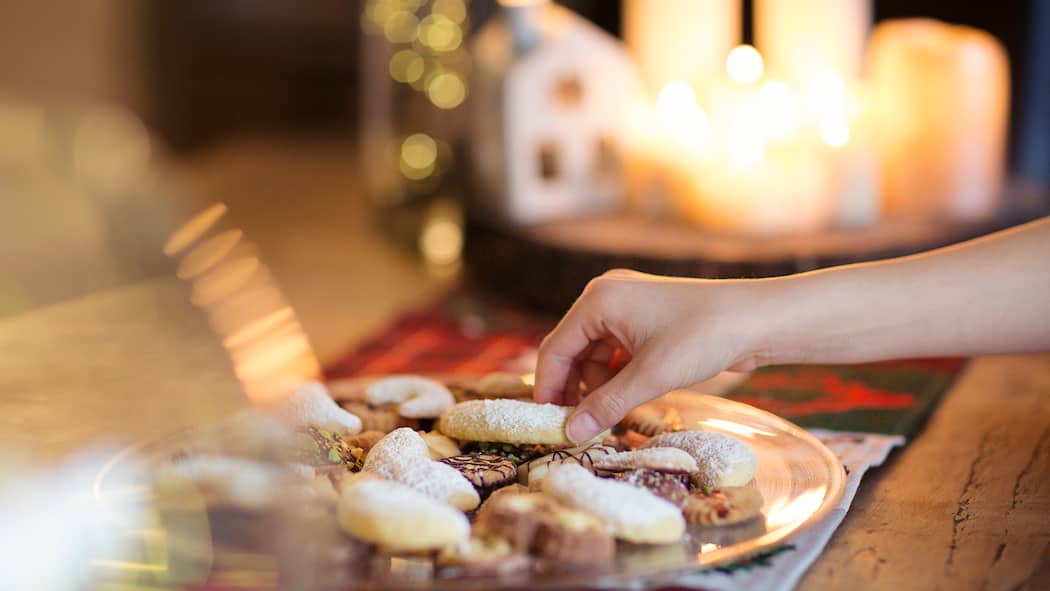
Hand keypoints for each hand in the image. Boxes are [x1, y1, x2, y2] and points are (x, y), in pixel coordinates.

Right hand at [533, 269, 767, 442]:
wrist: (759, 319)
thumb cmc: (704, 337)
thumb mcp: (651, 376)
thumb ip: (607, 405)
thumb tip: (572, 433)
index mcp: (599, 300)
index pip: (556, 348)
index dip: (548, 388)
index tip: (547, 424)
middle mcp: (606, 297)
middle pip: (572, 351)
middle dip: (573, 389)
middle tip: (577, 427)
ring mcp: (627, 307)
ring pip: (595, 355)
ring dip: (598, 386)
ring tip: (611, 415)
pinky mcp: (645, 320)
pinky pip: (616, 352)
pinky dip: (618, 377)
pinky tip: (629, 398)